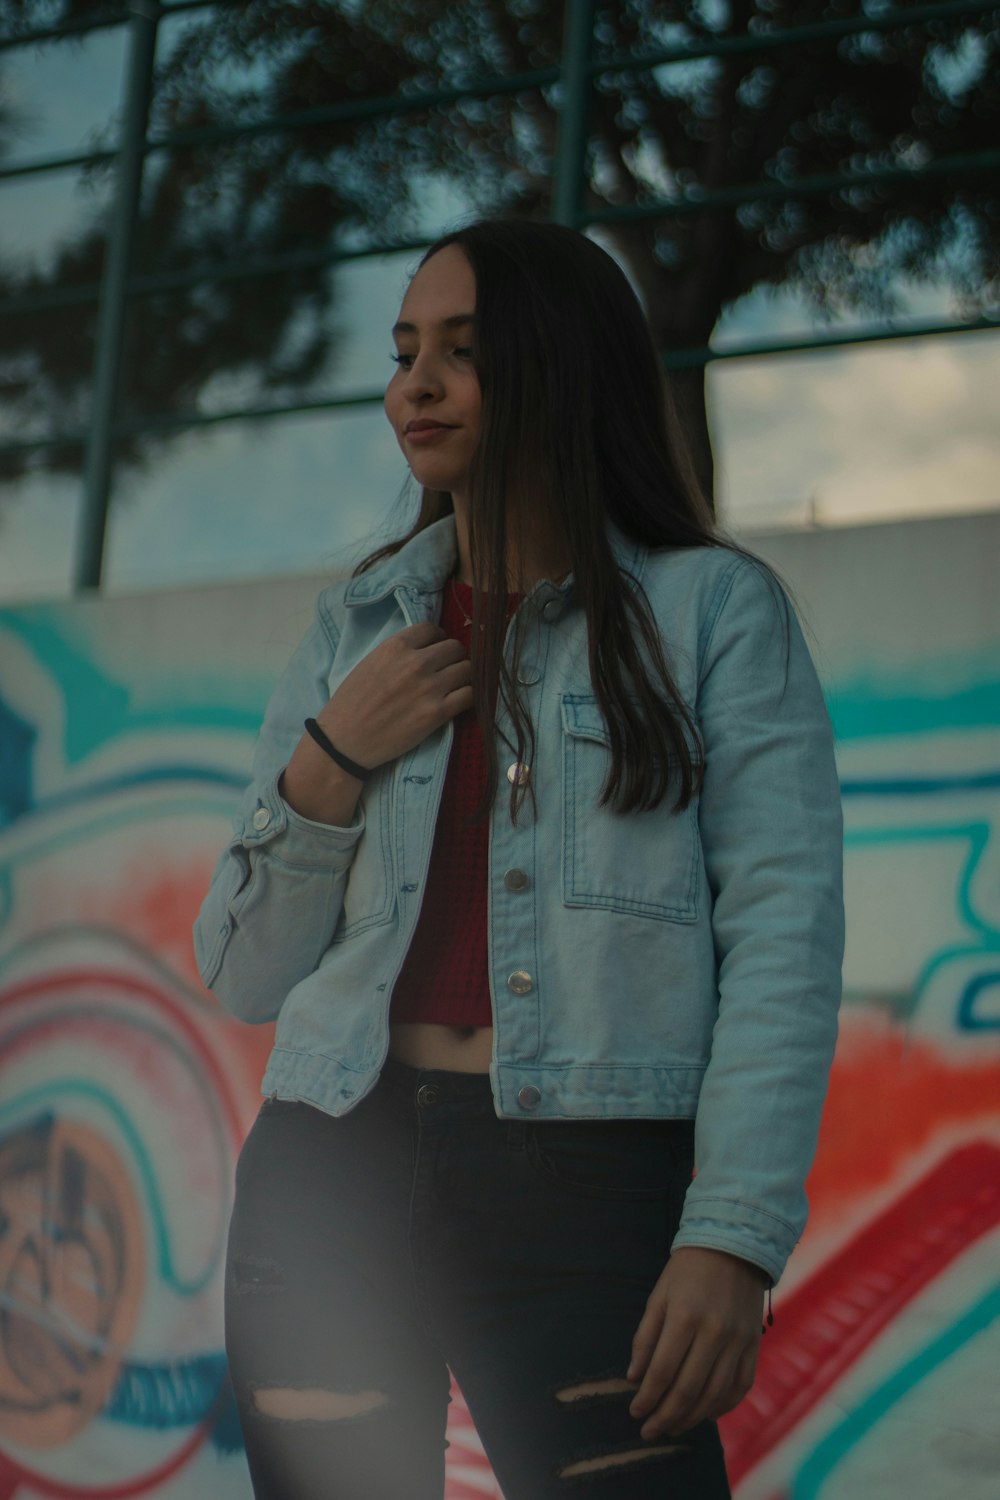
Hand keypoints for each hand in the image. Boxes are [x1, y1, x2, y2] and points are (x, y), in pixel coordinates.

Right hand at [320, 622, 473, 769]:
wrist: (345, 741)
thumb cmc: (351, 703)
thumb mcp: (370, 663)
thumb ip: (398, 653)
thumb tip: (425, 648)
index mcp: (396, 646)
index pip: (433, 629)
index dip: (436, 640)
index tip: (435, 651)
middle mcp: (416, 662)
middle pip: (455, 648)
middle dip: (453, 658)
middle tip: (446, 671)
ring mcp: (430, 688)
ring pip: (468, 669)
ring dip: (462, 677)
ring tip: (453, 687)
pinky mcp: (438, 713)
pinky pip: (470, 695)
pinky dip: (468, 697)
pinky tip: (458, 702)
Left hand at [626, 1247, 765, 1438]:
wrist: (734, 1244)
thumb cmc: (687, 1269)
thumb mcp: (659, 1295)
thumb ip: (646, 1337)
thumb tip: (634, 1378)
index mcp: (685, 1317)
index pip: (662, 1372)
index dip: (647, 1398)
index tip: (635, 1412)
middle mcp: (714, 1333)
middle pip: (688, 1390)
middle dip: (665, 1416)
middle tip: (650, 1431)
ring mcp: (738, 1341)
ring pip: (714, 1395)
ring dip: (692, 1418)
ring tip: (673, 1428)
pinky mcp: (754, 1344)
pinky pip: (740, 1386)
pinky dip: (723, 1406)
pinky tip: (706, 1414)